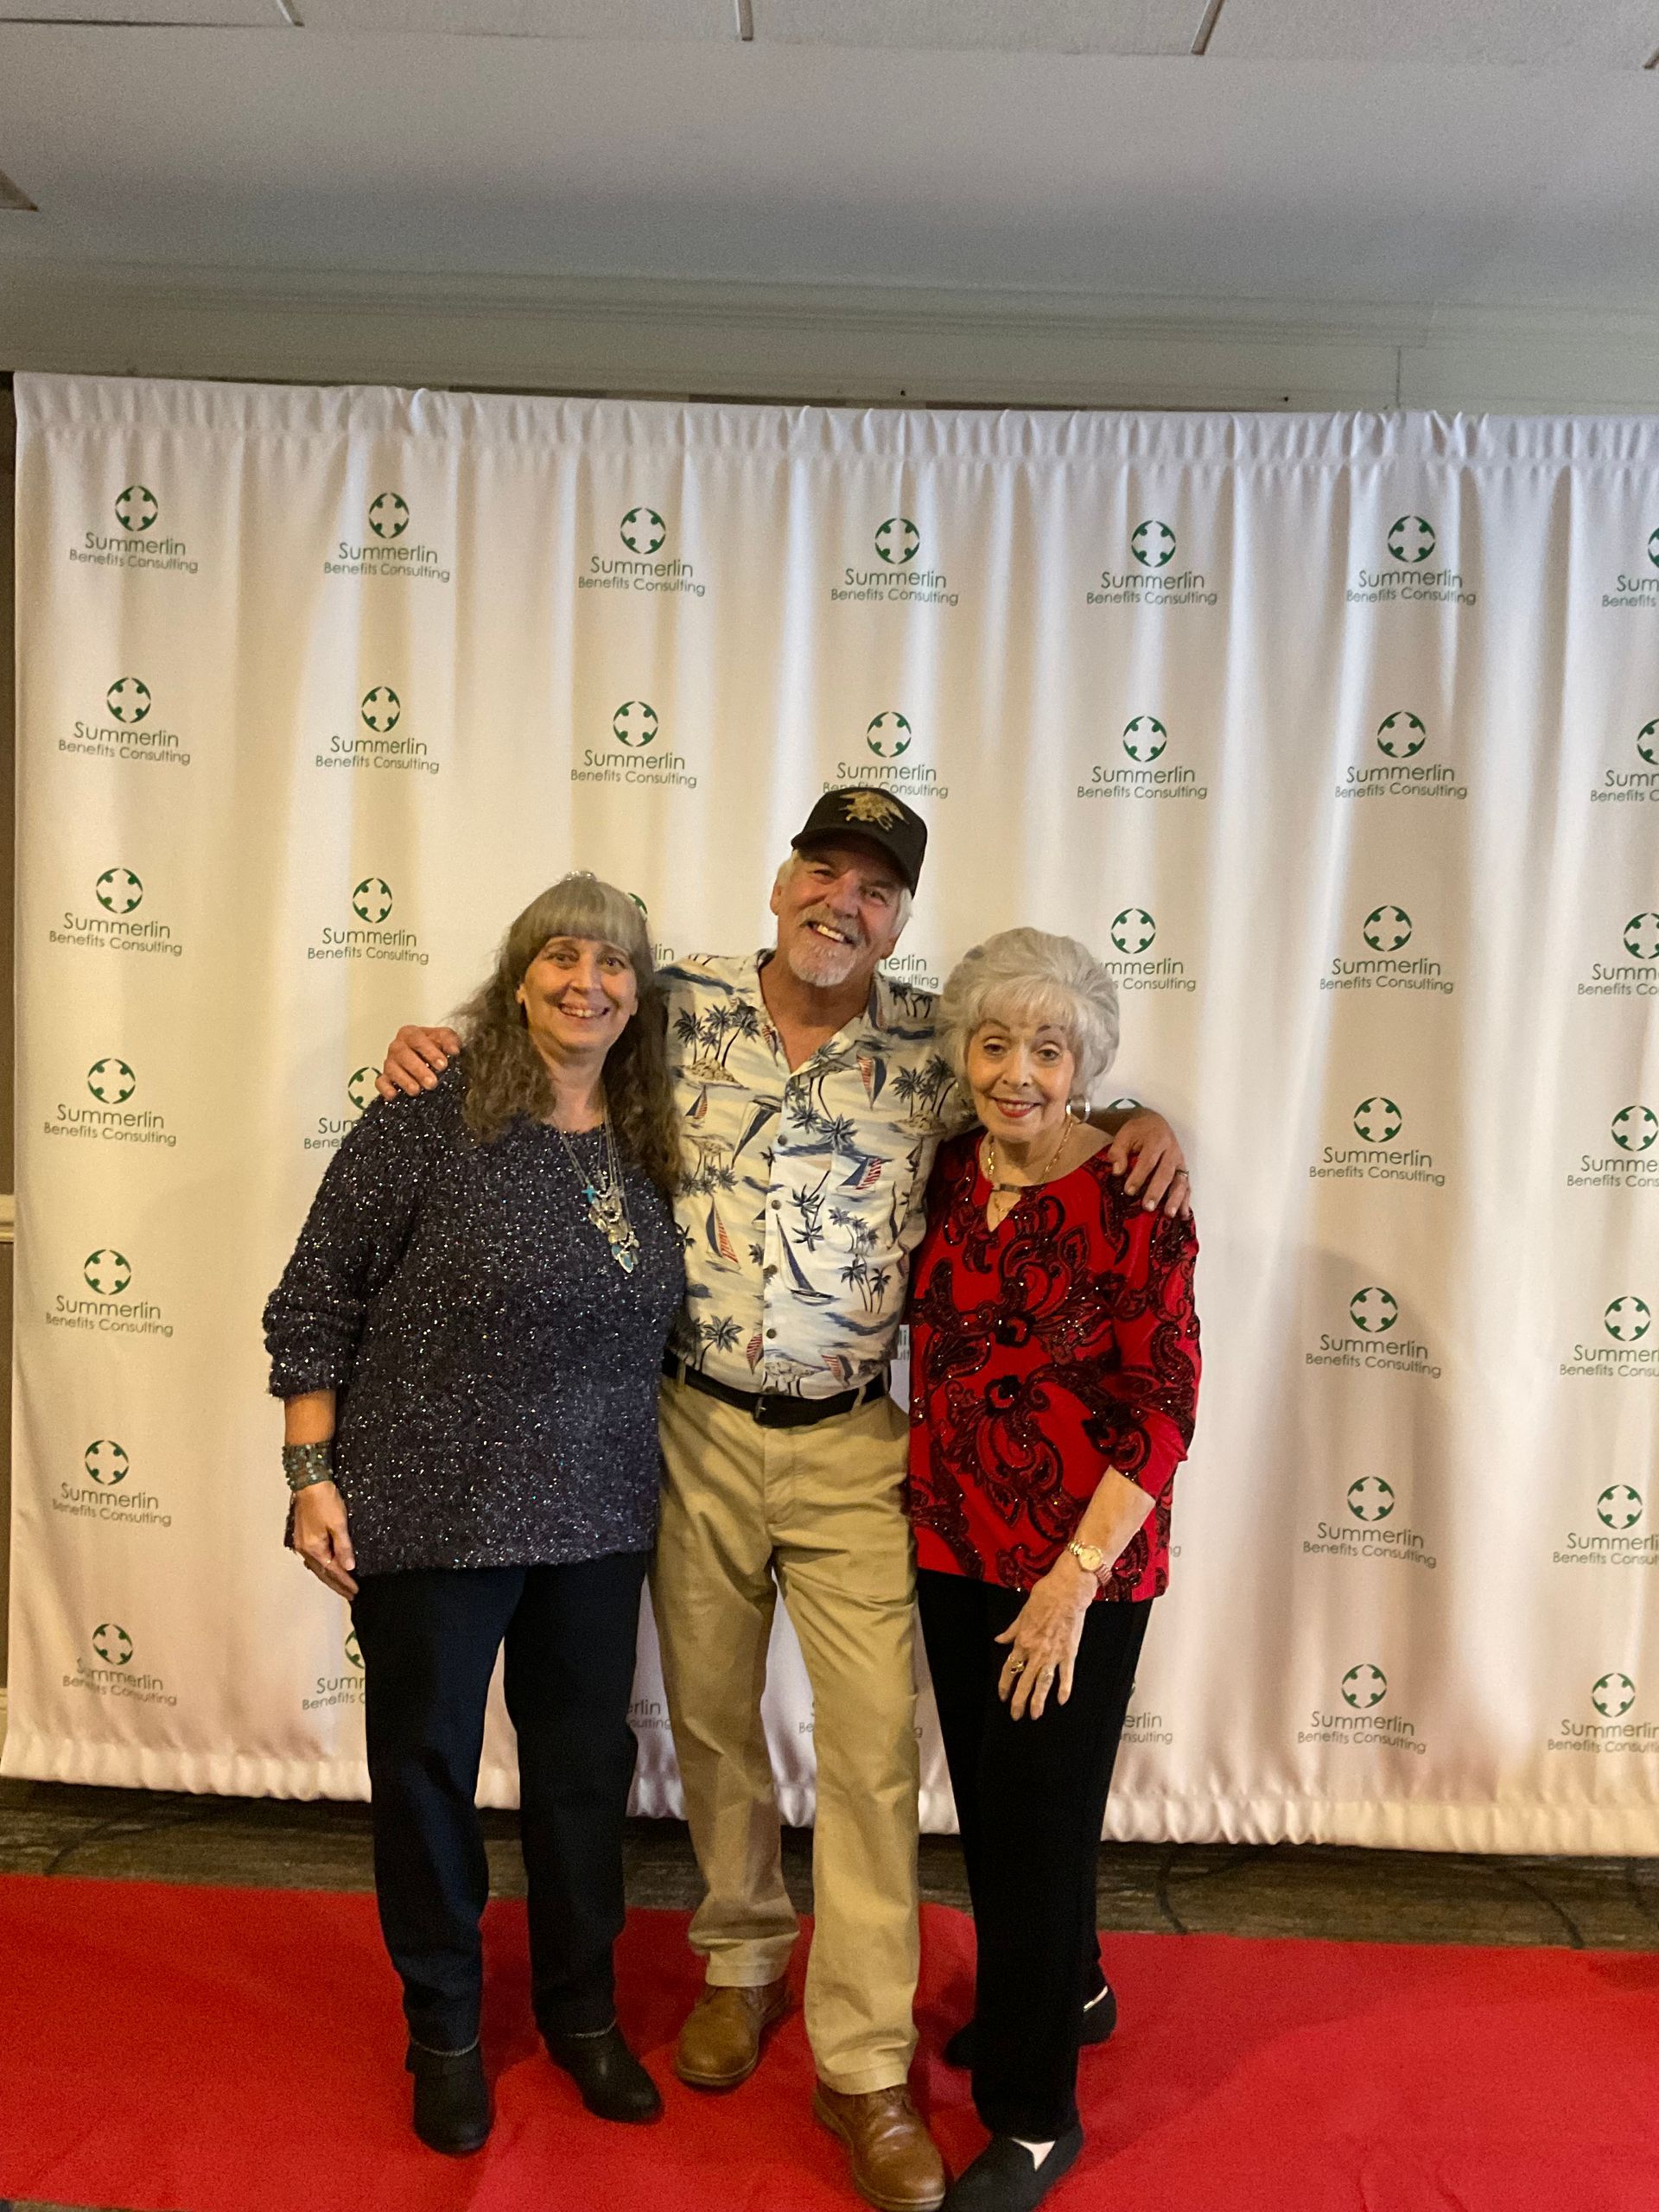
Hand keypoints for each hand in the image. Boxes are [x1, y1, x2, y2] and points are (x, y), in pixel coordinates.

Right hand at [291, 1481, 357, 1598]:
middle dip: (337, 1584)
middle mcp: (305, 1549)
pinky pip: (314, 1557)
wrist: (310, 1482)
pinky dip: (323, 1565)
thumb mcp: (339, 1524)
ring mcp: (302, 1542)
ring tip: (340, 1585)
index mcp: (314, 1548)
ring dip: (329, 1577)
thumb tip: (348, 1567)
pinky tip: (327, 1566)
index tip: (355, 1592)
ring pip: (317, 1566)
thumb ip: (343, 1547)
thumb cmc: (325, 1501)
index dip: (345, 1582)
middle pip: (322, 1573)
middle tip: (349, 1595)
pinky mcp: (303, 1535)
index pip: (332, 1571)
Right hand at [376, 1025, 460, 1100]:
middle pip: (403, 1055)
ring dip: (404, 1080)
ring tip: (416, 1090)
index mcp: (411, 1033)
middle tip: (432, 1082)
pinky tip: (394, 1095)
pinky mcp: (385, 1077)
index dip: (430, 1052)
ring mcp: (390, 1062)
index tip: (442, 1065)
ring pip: (392, 1069)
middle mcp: (397, 1046)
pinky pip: (381, 1082)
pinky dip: (385, 1088)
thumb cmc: (434, 1045)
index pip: (418, 1039)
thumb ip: (449, 1040)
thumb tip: (454, 1050)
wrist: (426, 1055)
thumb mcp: (445, 1038)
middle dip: (418, 1070)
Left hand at [994, 1558, 1094, 1718]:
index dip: (1005, 1684)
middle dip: (1019, 1700)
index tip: (1003, 1696)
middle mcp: (1036, 1651)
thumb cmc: (1044, 1597)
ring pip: (1044, 1682)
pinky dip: (1065, 1688)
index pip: (1010, 1668)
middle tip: (1016, 1716)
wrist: (1067, 1591)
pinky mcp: (1070, 1652)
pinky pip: (1066, 1674)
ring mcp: (1054, 1653)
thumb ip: (1012, 1631)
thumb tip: (999, 1640)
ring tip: (1035, 1715)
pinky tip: (1062, 1701)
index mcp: (1023, 1641)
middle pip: (1025, 1681)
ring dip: (1039, 1700)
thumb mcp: (1022, 1613)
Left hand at [1106, 1110, 1190, 1217]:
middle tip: (1148, 1207)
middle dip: (1157, 1191)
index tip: (1129, 1191)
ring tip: (1169, 1214)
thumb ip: (1118, 1152)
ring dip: (1175, 1199)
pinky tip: (1183, 1215)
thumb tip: (1117, 1171)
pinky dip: (1185, 1200)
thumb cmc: (1137, 1131)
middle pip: (1165, 1173)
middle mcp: (1172, 1151)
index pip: (1148, 1161)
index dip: (1139, 1176)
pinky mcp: (1183, 1170)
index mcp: (1157, 1140)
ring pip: (1180, 1181)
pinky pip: (1186, 1185)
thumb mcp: (1123, 1136)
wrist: (1153, 1122)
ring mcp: (1180, 1161)